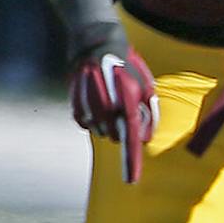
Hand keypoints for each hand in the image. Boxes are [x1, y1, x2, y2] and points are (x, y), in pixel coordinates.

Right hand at [67, 25, 157, 184]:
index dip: (131, 160)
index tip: (131, 179)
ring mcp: (87, 106)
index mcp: (125, 101)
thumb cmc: (127, 65)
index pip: (130, 137)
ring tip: (109, 100)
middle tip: (123, 106)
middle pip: (115, 136)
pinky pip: (85, 124)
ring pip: (100, 131)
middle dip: (122, 128)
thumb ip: (148, 112)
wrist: (95, 43)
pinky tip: (97, 102)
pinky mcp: (75, 105)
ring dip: (107, 123)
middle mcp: (104, 107)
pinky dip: (93, 118)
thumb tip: (145, 137)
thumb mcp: (146, 84)